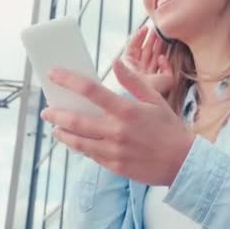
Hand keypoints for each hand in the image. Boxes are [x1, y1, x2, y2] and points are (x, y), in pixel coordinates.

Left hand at [40, 59, 194, 185]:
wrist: (182, 163)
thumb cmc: (170, 128)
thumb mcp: (155, 100)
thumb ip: (133, 82)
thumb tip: (117, 62)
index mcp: (128, 111)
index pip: (91, 91)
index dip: (68, 80)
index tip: (54, 74)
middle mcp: (117, 131)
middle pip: (77, 120)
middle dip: (56, 114)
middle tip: (46, 110)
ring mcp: (114, 151)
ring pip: (78, 141)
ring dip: (62, 133)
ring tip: (55, 128)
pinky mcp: (114, 166)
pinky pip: (90, 155)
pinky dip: (78, 146)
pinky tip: (73, 141)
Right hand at [123, 26, 173, 96]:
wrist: (139, 90)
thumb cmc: (155, 88)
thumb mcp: (168, 79)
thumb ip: (168, 67)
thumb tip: (162, 57)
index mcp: (151, 76)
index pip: (156, 58)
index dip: (160, 47)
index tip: (165, 37)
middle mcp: (142, 70)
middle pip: (148, 52)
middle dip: (153, 41)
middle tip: (158, 30)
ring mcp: (133, 66)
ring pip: (140, 49)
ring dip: (145, 38)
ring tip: (150, 28)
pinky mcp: (125, 61)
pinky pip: (131, 47)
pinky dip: (136, 38)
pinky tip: (142, 30)